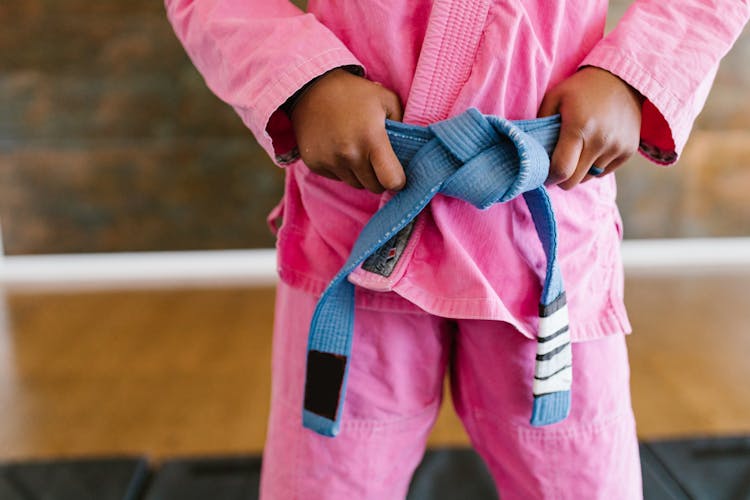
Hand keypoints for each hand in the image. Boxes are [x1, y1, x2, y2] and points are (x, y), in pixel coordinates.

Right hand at [289, 69, 404, 193]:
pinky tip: (339, 149)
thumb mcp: (387, 99)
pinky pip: (337, 178)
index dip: (398, 181)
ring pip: (356, 184)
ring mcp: (330, 160)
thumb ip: (404, 126)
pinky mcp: (315, 163)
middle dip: (379, 177)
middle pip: (374, 187)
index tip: (397, 174)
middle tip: (376, 158)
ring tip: (357, 150)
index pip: (391, 181)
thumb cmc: (355, 93)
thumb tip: (411, 152)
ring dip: (360, 174)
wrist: (311, 88)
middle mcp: (350, 153)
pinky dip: (342, 169)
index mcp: (372, 138)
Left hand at [538, 66, 642, 189]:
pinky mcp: (629, 150)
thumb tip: (531, 153)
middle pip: (575, 180)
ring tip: (578, 150)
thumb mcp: (554, 98)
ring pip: (589, 177)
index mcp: (578, 127)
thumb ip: (540, 126)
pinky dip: (595, 166)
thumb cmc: (580, 88)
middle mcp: (600, 140)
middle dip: (562, 178)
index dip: (549, 177)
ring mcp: (617, 146)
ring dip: (579, 170)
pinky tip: (593, 147)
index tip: (544, 173)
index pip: (562, 170)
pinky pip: (605, 171)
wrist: (622, 78)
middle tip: (558, 164)